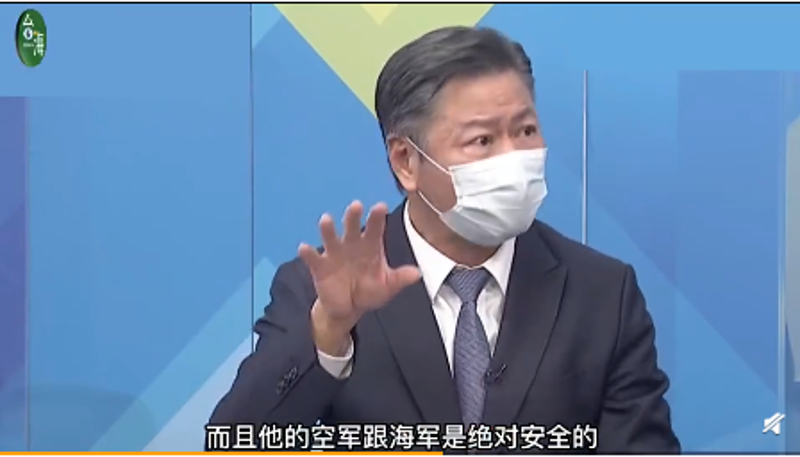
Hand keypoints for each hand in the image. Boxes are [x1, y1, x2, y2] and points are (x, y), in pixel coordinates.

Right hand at [298, 201, 420, 352]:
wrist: (349, 308)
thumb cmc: (370, 291)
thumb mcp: (387, 287)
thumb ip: (400, 279)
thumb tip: (417, 274)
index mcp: (371, 246)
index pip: (375, 229)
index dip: (377, 218)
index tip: (381, 206)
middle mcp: (352, 245)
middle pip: (352, 227)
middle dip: (353, 217)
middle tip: (356, 206)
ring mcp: (335, 254)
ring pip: (331, 238)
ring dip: (328, 229)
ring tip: (326, 220)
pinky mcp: (320, 267)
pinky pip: (313, 258)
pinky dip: (308, 253)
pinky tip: (304, 248)